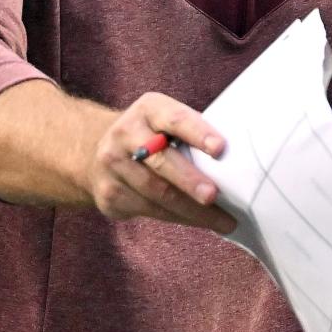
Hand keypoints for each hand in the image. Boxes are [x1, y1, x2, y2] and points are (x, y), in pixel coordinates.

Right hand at [87, 93, 236, 234]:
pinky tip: (198, 221)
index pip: (174, 119)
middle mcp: (125, 134)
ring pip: (156, 193)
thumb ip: (191, 132)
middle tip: (214, 195)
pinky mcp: (109, 194)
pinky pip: (150, 211)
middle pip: (161, 161)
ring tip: (223, 221)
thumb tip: (238, 160)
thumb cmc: (150, 135)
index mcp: (148, 109)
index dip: (198, 132)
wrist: (93, 149)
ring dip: (192, 210)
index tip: (220, 148)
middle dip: (190, 180)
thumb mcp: (164, 120)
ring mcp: (113, 166)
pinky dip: (179, 218)